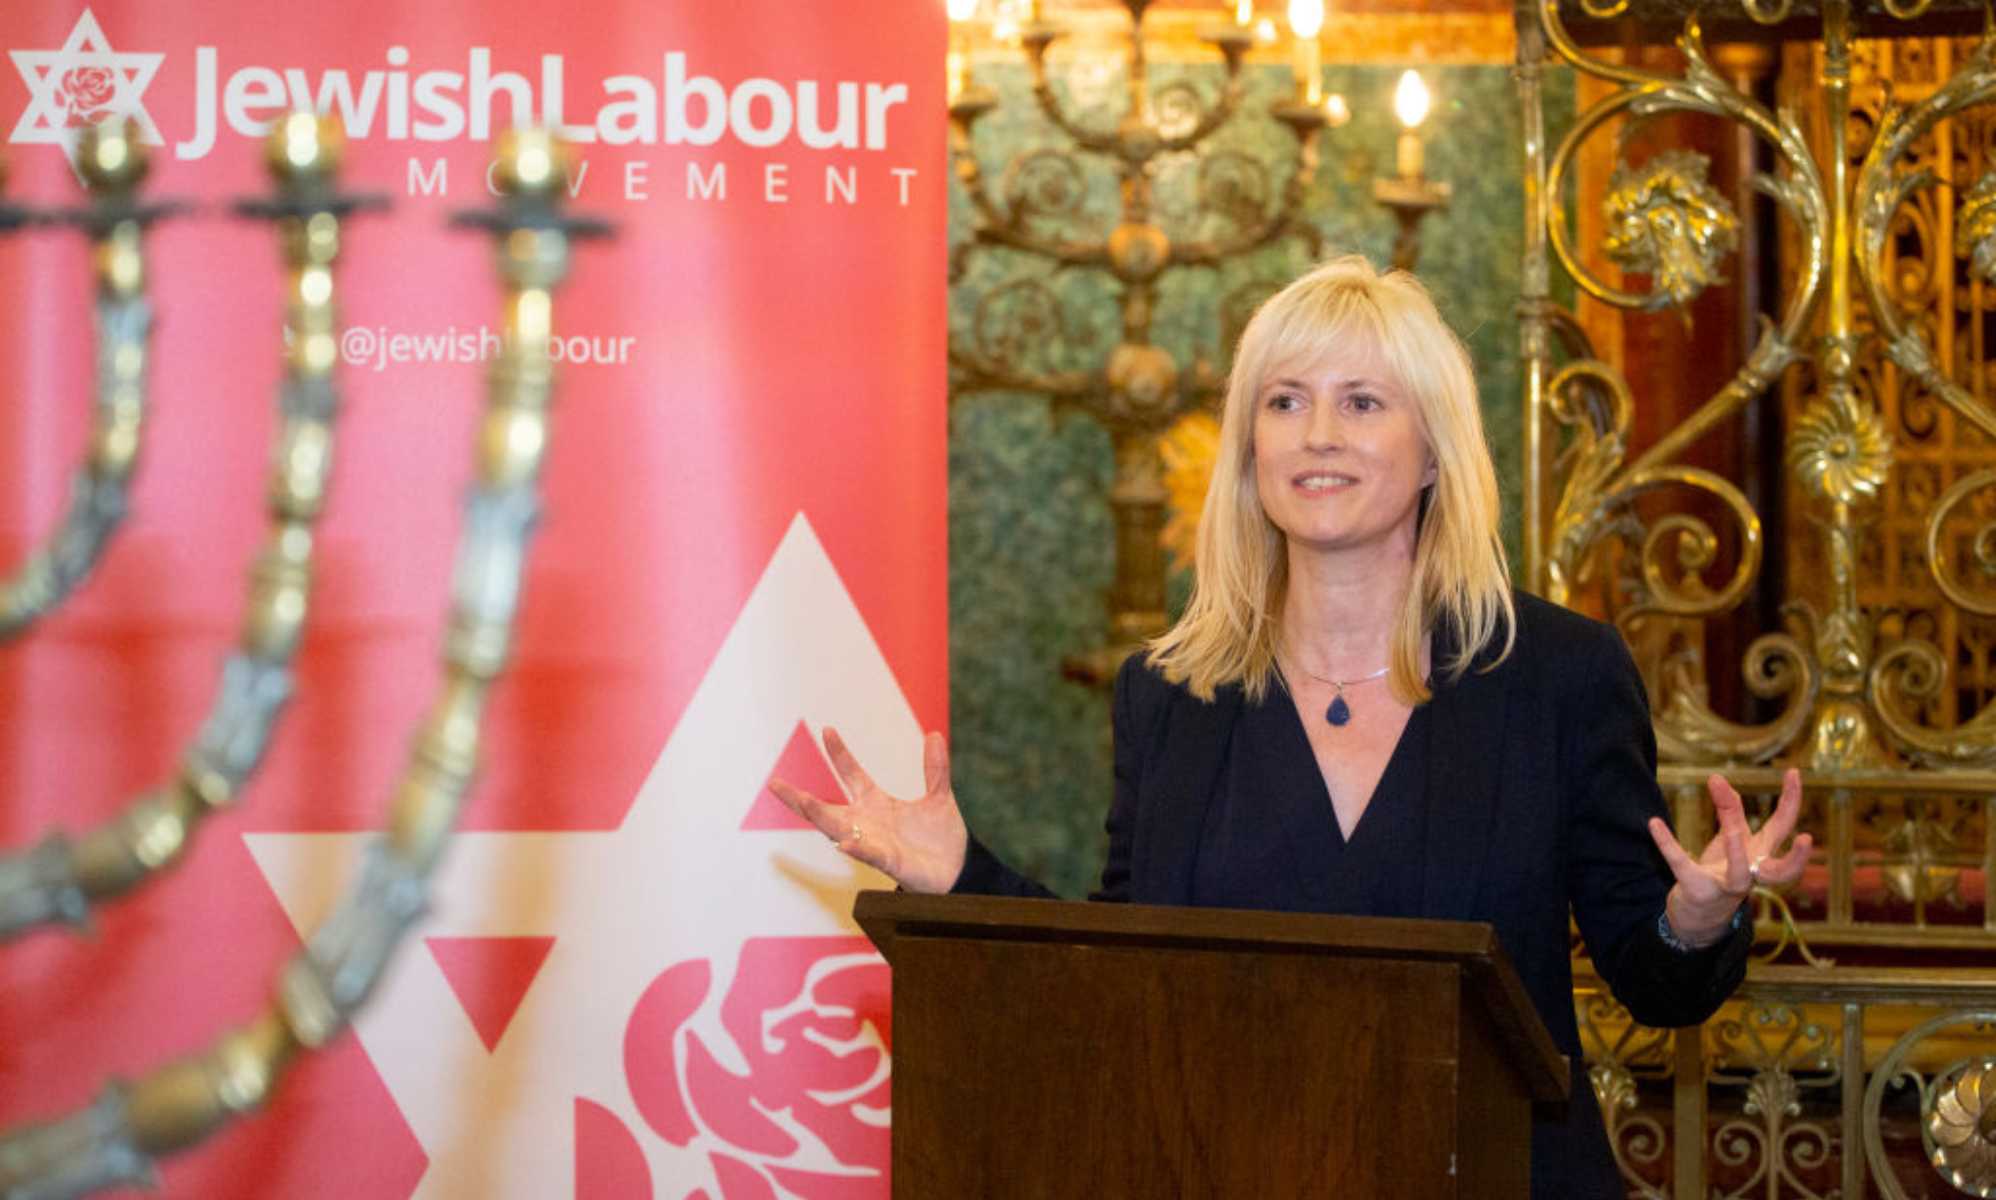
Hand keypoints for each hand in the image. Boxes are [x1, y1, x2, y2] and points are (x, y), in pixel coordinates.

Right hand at [769, 727, 968, 894]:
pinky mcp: (890, 862)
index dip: (840, 754)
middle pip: (826, 809)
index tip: (828, 730)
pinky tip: (846, 842)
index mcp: (877, 804)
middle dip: (800, 798)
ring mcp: (876, 843)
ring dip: (821, 817)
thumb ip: (935, 768)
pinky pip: (870, 855)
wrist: (957, 871)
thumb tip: (933, 734)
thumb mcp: (939, 797)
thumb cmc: (941, 838)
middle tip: (774, 783)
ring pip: (839, 830)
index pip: (852, 775)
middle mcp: (868, 823)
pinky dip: (858, 848)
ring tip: (803, 802)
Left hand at [1647, 767, 1812, 947]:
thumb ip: (1729, 809)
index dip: (1791, 800)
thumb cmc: (1723, 871)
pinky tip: (1654, 823)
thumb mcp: (1731, 839)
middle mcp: (1751, 873)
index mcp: (1761, 854)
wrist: (1699, 915)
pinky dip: (1667, 844)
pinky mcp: (1697, 890)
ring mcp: (1726, 886)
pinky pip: (1682, 865)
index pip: (1783, 826)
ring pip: (1740, 876)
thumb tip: (1718, 778)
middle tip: (1806, 837)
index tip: (1794, 772)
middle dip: (1797, 858)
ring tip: (1733, 832)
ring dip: (1737, 853)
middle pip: (1782, 870)